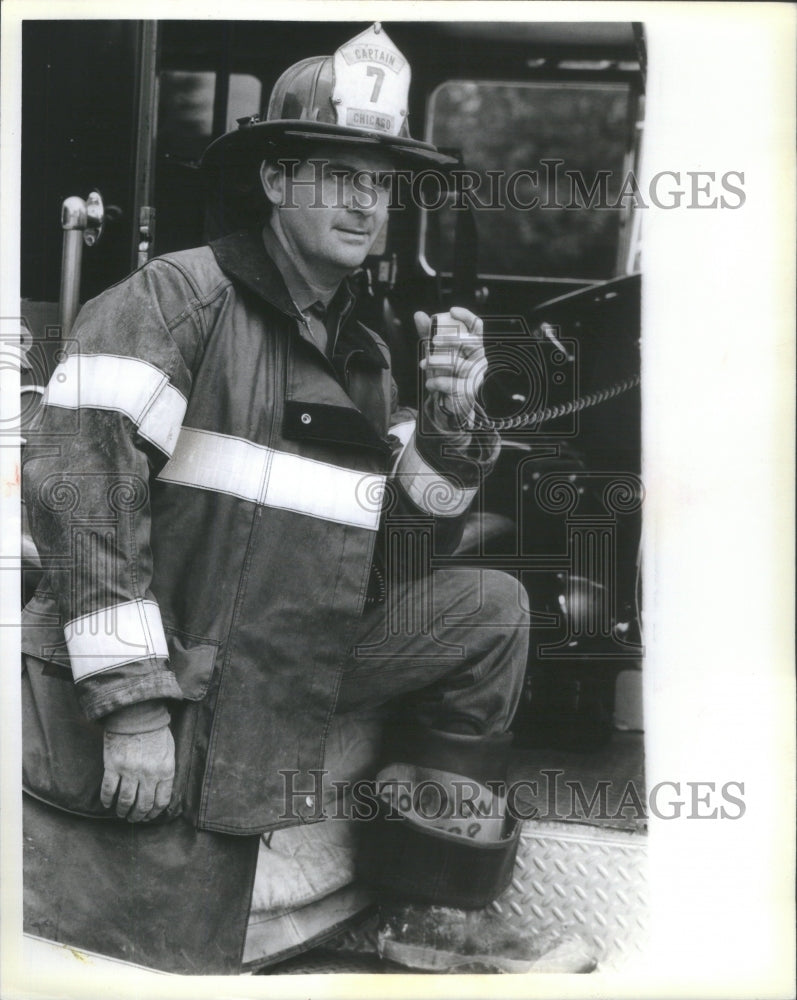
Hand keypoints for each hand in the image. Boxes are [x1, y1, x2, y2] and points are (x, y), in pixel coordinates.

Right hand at [101, 725, 174, 821]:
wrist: (137, 714)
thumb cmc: (155, 731)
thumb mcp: (169, 750)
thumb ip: (166, 770)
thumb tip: (161, 789)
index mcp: (165, 770)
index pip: (161, 801)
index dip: (153, 813)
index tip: (148, 816)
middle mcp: (148, 774)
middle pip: (143, 805)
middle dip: (137, 816)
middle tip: (133, 818)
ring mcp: (130, 771)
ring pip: (125, 801)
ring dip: (122, 811)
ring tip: (121, 813)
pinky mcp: (113, 766)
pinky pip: (109, 790)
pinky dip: (107, 800)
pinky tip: (107, 803)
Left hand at [415, 307, 487, 424]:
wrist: (447, 402)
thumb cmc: (445, 373)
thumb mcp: (435, 352)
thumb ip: (428, 334)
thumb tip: (418, 315)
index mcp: (473, 345)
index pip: (476, 326)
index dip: (467, 317)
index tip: (451, 311)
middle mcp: (479, 358)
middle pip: (470, 343)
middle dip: (451, 340)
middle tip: (432, 341)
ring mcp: (476, 375)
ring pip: (458, 364)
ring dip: (436, 363)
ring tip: (422, 364)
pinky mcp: (469, 390)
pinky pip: (452, 383)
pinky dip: (436, 382)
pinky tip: (429, 383)